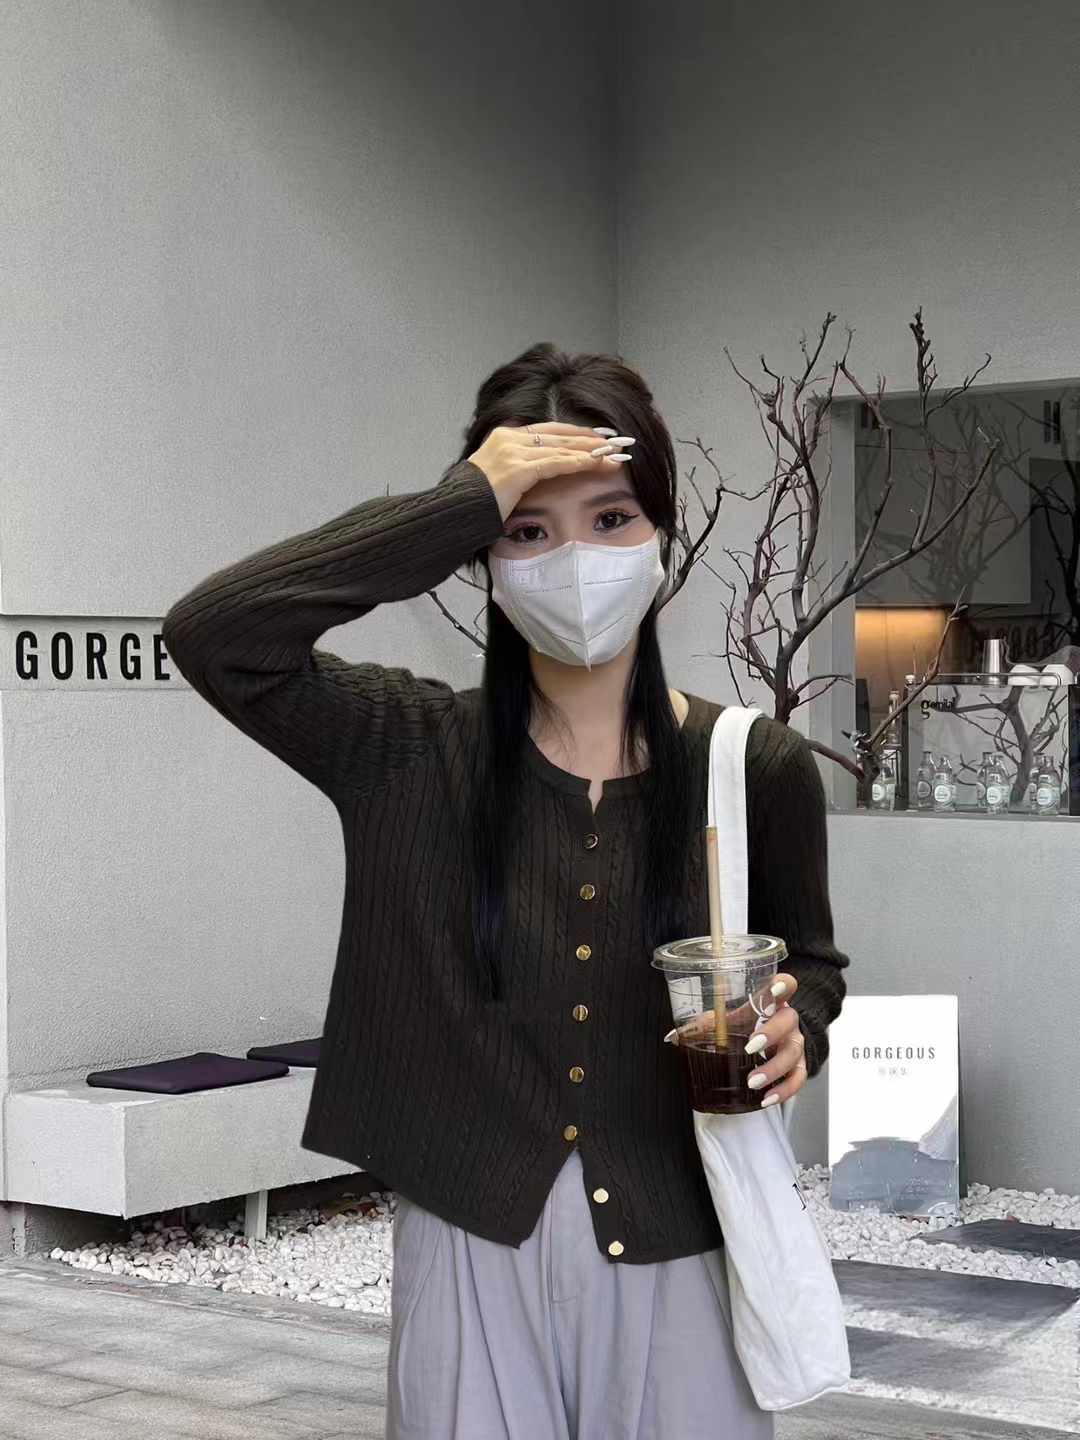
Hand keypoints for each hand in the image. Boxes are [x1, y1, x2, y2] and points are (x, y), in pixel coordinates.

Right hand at [467, 421, 632, 521]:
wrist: (454, 514)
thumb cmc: (474, 504)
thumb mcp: (497, 478)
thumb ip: (518, 467)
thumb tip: (540, 471)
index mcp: (504, 436)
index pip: (549, 430)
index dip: (576, 433)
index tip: (599, 437)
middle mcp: (508, 438)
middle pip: (559, 435)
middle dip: (590, 440)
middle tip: (616, 443)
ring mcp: (511, 452)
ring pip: (560, 448)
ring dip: (590, 452)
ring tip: (613, 455)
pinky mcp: (516, 469)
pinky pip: (555, 463)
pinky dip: (578, 463)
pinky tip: (595, 464)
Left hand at [666, 972, 808, 1108]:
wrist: (773, 1039)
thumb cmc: (748, 1023)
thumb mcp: (727, 1019)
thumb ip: (704, 1024)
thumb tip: (672, 1037)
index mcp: (770, 1001)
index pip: (784, 984)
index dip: (783, 985)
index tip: (776, 987)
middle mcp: (787, 1019)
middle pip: (788, 1019)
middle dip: (771, 1033)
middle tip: (752, 1046)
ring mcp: (795, 1042)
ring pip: (793, 1052)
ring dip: (773, 1068)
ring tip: (753, 1081)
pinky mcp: (798, 1065)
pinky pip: (798, 1078)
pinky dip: (784, 1090)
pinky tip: (767, 1098)